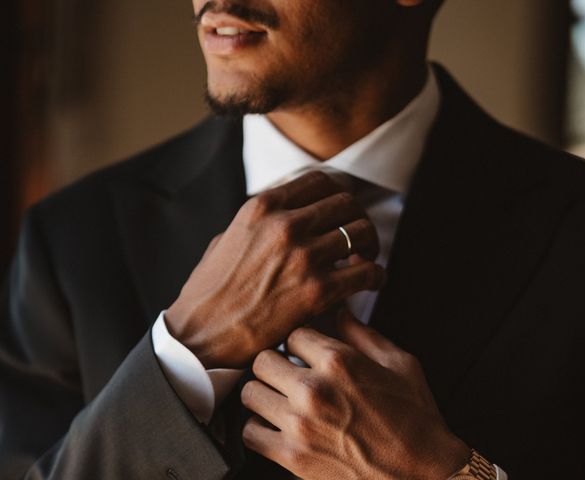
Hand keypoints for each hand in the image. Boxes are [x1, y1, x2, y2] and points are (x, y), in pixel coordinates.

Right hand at [165, 171, 384, 368]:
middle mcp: (285, 225)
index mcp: (262, 207)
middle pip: (347, 203)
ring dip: (370, 244)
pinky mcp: (317, 291)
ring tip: (366, 259)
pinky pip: (367, 272)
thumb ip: (259, 223)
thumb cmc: (210, 292)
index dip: (339, 194)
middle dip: (358, 218)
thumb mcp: (226, 239)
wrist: (201, 336)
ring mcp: (303, 256)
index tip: (343, 210)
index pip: (320, 181)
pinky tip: (372, 281)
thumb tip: (284, 217)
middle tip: (359, 237)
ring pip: (361, 232)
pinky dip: (377, 275)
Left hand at [241, 310, 469, 479]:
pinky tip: (276, 425)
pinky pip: (250, 433)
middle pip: (263, 359)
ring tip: (280, 397)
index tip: (305, 352)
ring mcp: (299, 425)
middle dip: (275, 363)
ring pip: (250, 392)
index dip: (300, 342)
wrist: (422, 474)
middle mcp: (313, 390)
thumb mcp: (399, 363)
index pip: (292, 334)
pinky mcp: (292, 457)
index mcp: (338, 362)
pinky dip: (259, 427)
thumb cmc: (415, 419)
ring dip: (264, 392)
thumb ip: (363, 334)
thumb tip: (340, 312)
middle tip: (288, 372)